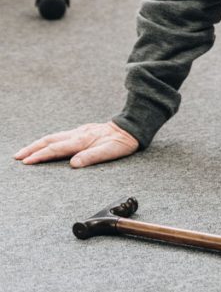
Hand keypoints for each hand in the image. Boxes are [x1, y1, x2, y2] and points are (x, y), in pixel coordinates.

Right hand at [14, 121, 138, 167]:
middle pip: (49, 140)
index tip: (26, 162)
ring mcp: (79, 132)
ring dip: (37, 144)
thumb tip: (73, 164)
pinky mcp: (83, 132)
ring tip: (25, 152)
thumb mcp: (110, 151)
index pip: (56, 149)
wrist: (132, 127)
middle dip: (32, 149)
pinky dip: (48, 141)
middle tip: (17, 157)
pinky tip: (46, 144)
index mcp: (82, 140)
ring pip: (53, 137)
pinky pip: (60, 136)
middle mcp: (78, 134)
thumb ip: (91, 157)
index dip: (40, 156)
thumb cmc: (122, 141)